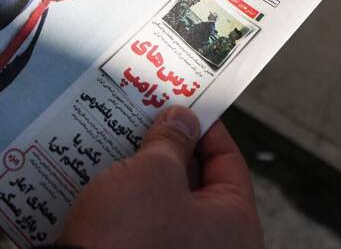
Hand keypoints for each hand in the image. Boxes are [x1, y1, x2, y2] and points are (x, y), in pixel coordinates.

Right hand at [58, 106, 263, 248]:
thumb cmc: (130, 240)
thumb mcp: (153, 173)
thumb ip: (171, 140)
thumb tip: (180, 120)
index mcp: (234, 226)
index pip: (228, 161)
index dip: (204, 127)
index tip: (183, 105)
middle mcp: (214, 245)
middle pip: (197, 181)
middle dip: (168, 148)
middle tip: (147, 119)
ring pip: (166, 201)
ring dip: (143, 172)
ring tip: (121, 141)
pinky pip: (143, 222)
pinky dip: (128, 199)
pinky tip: (106, 176)